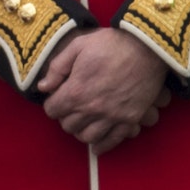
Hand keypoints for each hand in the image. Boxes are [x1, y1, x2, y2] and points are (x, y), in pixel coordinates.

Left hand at [36, 28, 170, 154]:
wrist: (146, 47)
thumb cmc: (110, 43)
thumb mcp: (78, 46)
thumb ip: (57, 68)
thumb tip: (43, 87)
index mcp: (76, 91)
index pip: (52, 110)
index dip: (53, 103)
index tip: (58, 97)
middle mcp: (92, 109)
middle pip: (68, 126)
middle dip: (65, 117)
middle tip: (71, 107)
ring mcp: (112, 116)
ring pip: (87, 137)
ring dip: (81, 130)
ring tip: (83, 121)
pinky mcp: (130, 119)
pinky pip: (112, 141)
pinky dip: (102, 146)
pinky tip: (96, 146)